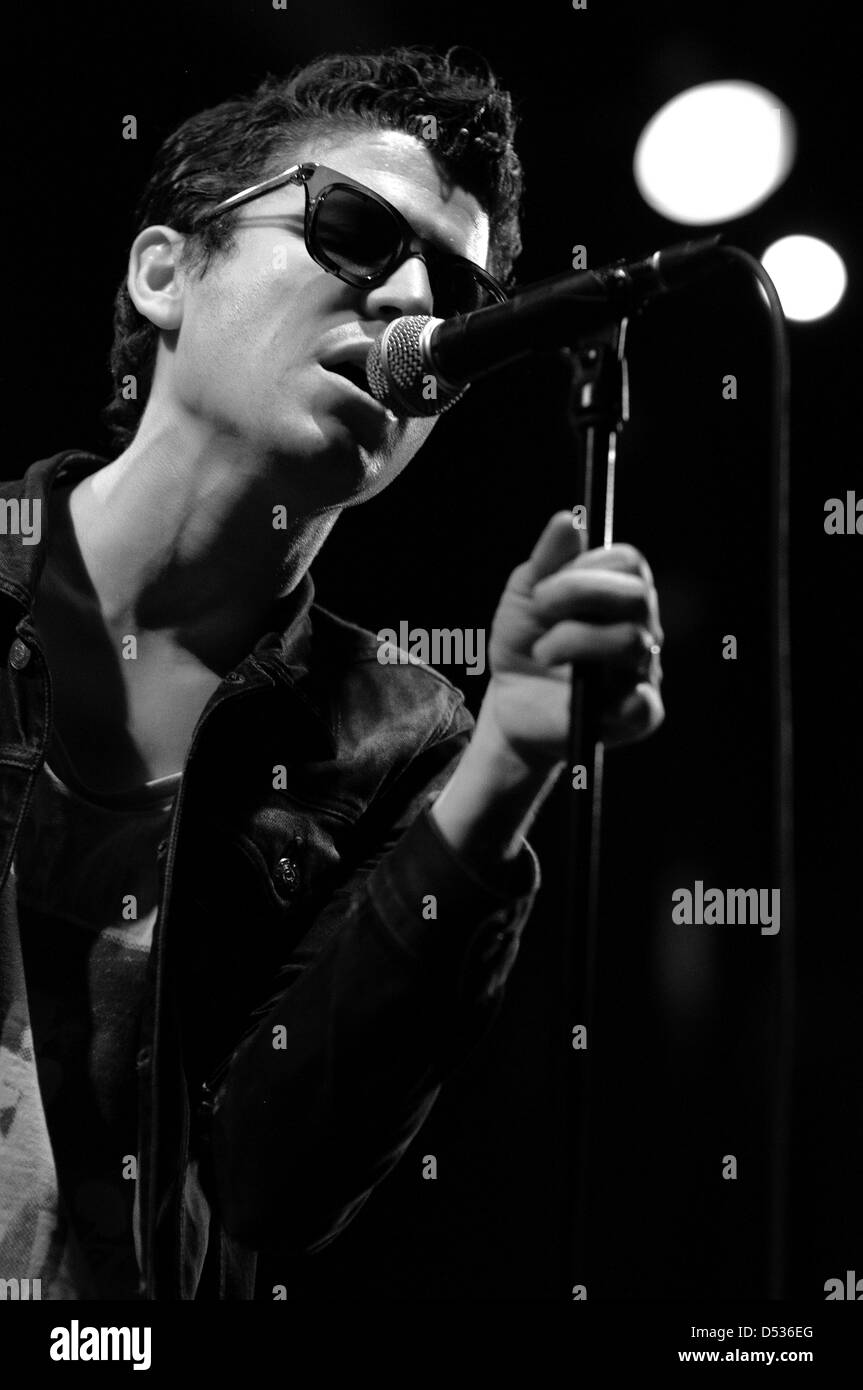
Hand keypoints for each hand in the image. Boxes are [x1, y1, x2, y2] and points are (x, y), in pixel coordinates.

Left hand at [484, 511, 664, 767]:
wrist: (510, 706)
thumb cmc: (525, 644)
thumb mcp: (524, 597)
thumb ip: (546, 560)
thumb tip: (569, 519)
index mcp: (618, 597)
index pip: (629, 563)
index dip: (586, 566)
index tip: (544, 585)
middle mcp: (641, 630)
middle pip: (637, 596)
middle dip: (579, 593)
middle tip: (539, 610)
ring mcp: (642, 674)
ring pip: (631, 642)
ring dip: (574, 641)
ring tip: (542, 654)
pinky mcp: (636, 717)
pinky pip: (642, 706)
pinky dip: (611, 699)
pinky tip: (578, 694)